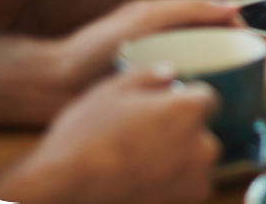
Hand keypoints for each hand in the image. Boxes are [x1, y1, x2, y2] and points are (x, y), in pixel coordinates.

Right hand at [0, 69, 220, 203]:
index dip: (182, 102)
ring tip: (135, 170)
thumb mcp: (110, 92)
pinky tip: (136, 189)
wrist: (60, 195)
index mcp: (189, 110)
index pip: (204, 99)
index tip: (161, 110)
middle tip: (142, 143)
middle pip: (200, 135)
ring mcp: (195, 184)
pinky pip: (182, 195)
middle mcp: (203, 147)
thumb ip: (148, 76)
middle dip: (179, 136)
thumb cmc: (82, 140)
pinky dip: (167, 192)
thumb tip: (170, 73)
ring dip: (175, 167)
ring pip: (193, 168)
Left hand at [53, 0, 240, 100]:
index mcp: (168, 19)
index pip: (216, 19)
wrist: (52, 86)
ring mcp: (159, 68)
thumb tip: (233, 7)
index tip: (252, 45)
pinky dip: (197, 97)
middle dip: (234, 56)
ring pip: (201, 70)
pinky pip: (183, 93)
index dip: (238, 29)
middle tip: (250, 74)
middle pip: (213, 45)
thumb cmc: (94, 47)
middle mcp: (167, 42)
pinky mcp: (150, 95)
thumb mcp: (144, 17)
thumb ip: (187, 7)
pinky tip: (201, 106)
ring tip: (232, 92)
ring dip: (217, 79)